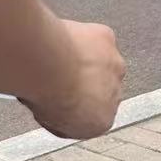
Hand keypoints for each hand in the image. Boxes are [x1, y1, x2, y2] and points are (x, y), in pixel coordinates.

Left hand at [23, 20, 125, 139]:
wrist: (46, 66)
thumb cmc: (44, 93)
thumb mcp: (49, 119)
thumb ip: (60, 117)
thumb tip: (51, 109)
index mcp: (102, 123)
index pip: (93, 115)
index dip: (75, 104)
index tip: (59, 97)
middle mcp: (116, 96)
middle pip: (101, 88)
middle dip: (85, 82)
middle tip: (58, 76)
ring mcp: (114, 66)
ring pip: (101, 62)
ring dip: (86, 60)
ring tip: (57, 56)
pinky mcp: (108, 39)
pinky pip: (96, 38)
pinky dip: (83, 37)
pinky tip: (63, 40)